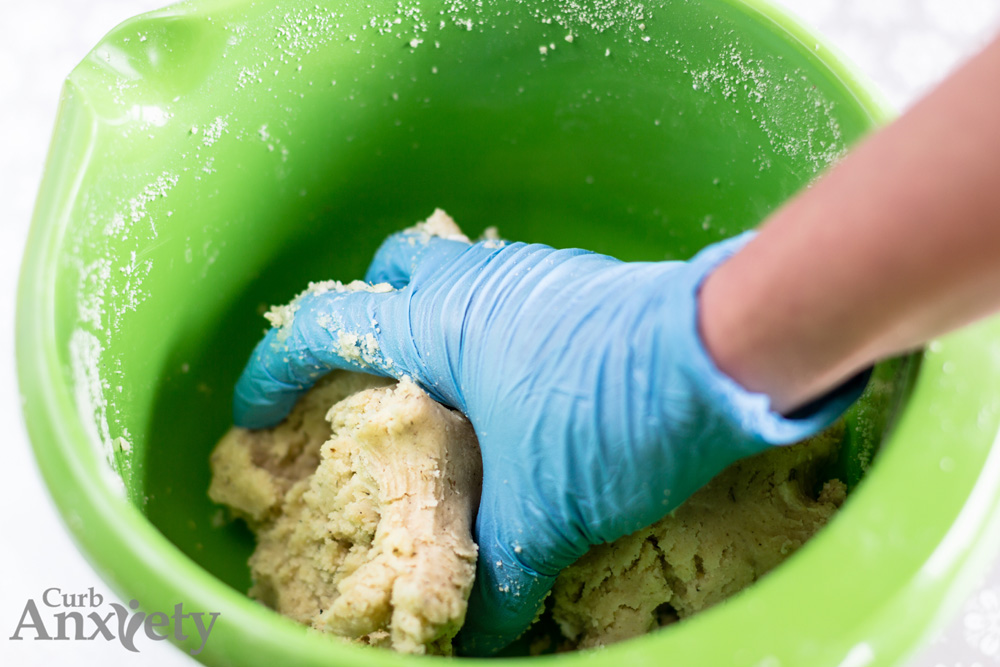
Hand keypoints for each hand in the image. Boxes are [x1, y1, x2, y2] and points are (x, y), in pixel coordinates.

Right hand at [232, 222, 860, 654]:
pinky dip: (491, 328)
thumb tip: (487, 634)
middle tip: (367, 383)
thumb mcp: (546, 511)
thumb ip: (503, 575)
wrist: (727, 353)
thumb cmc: (616, 415)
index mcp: (439, 327)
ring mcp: (534, 274)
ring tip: (446, 394)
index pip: (322, 326)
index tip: (256, 415)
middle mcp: (478, 285)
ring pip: (455, 275)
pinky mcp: (581, 283)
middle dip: (363, 318)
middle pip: (388, 270)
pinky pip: (509, 291)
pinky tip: (517, 386)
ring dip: (435, 322)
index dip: (272, 370)